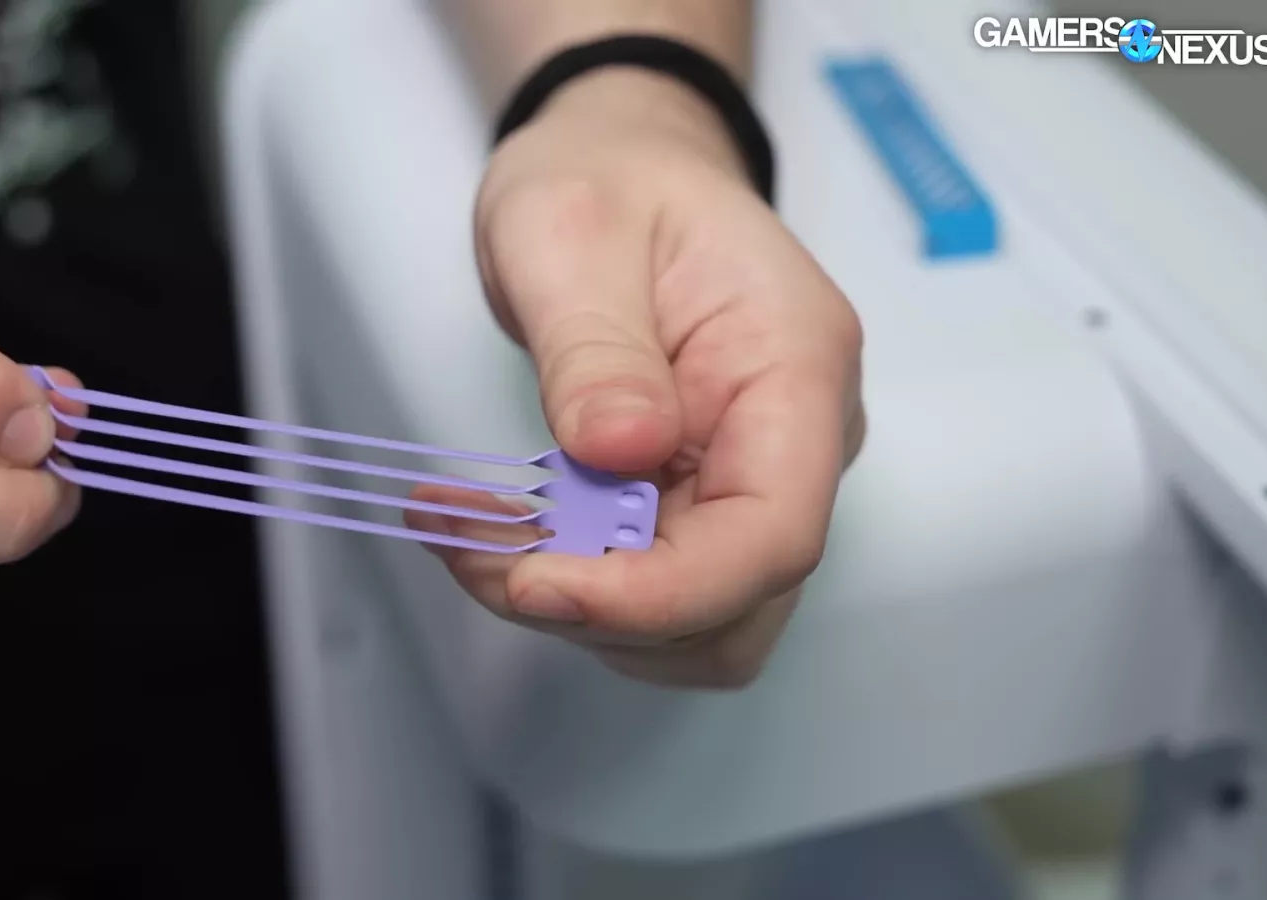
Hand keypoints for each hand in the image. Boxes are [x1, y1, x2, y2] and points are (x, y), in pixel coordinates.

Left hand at [409, 69, 864, 688]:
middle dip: (597, 608)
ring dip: (572, 607)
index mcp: (795, 367)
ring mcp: (751, 481)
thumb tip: (621, 452)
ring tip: (470, 529)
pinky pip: (648, 590)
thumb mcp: (571, 234)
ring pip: (690, 624)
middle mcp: (795, 443)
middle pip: (732, 605)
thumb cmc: (606, 181)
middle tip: (470, 544)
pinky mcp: (700, 505)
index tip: (536, 582)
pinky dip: (567, 585)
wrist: (621, 170)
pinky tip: (498, 528)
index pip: (771, 535)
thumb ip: (597, 348)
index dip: (659, 593)